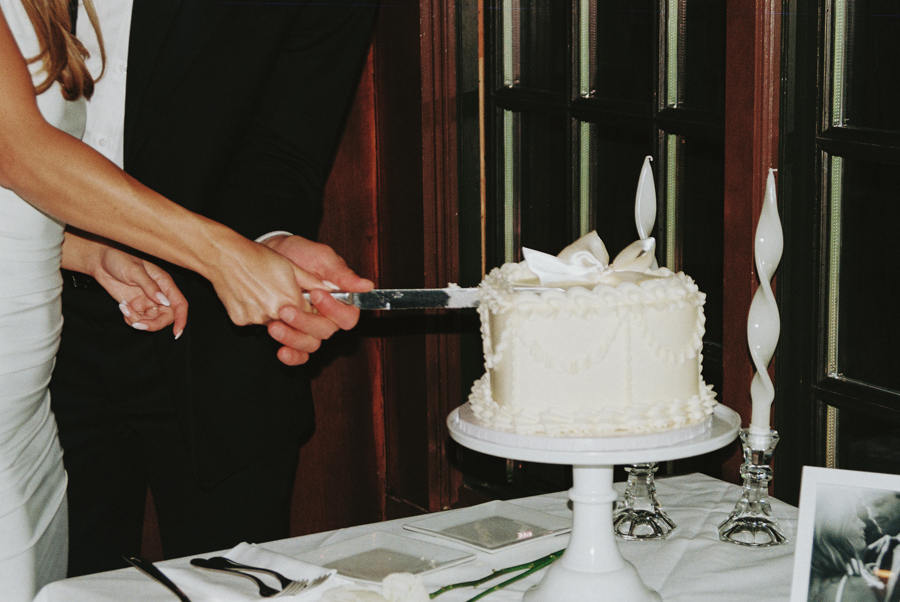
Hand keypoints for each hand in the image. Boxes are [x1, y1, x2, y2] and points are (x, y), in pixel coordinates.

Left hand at [92, 246, 188, 336]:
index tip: (176, 332)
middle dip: (153, 324)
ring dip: (138, 321)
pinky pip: (138, 320)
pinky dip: (130, 319)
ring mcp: (147, 301)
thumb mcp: (135, 271)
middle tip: (138, 324)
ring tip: (124, 308)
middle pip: (166, 317)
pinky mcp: (135, 306)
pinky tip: (122, 306)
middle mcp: (159, 295)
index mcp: (164, 283)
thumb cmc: (120, 258)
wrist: (101, 260)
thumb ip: (150, 287)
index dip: (181, 319)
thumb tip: (164, 302)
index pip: (180, 304)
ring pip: (151, 321)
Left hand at [262, 235, 373, 365]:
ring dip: (294, 338)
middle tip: (285, 309)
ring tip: (274, 325)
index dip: (334, 310)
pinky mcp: (293, 334)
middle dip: (306, 322)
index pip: (348, 316)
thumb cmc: (299, 254)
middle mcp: (327, 317)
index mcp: (340, 300)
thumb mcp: (321, 258)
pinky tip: (281, 351)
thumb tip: (367, 286)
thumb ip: (342, 273)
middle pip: (327, 331)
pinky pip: (299, 354)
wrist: (272, 254)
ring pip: (311, 344)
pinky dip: (292, 356)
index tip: (316, 293)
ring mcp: (310, 327)